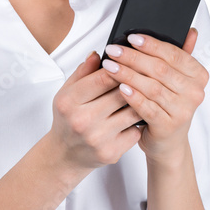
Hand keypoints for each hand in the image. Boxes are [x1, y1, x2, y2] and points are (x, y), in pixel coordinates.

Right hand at [48, 51, 145, 170]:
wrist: (65, 155)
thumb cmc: (67, 120)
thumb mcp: (67, 93)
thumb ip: (83, 72)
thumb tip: (98, 54)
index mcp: (69, 102)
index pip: (102, 78)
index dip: (120, 67)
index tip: (130, 61)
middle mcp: (82, 120)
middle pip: (120, 93)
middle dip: (134, 82)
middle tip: (143, 75)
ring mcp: (98, 138)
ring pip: (133, 112)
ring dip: (140, 102)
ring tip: (143, 94)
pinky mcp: (112, 152)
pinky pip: (135, 131)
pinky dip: (138, 123)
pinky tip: (135, 117)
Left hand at [101, 29, 208, 161]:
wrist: (166, 142)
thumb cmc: (167, 106)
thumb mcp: (174, 80)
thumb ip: (180, 55)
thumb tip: (190, 31)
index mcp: (199, 75)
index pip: (174, 54)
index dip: (151, 44)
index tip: (130, 37)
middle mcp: (195, 92)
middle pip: (160, 69)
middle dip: (133, 57)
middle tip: (113, 50)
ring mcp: (183, 110)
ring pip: (152, 87)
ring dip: (128, 74)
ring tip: (109, 66)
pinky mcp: (168, 126)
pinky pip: (148, 107)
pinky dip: (133, 96)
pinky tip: (120, 87)